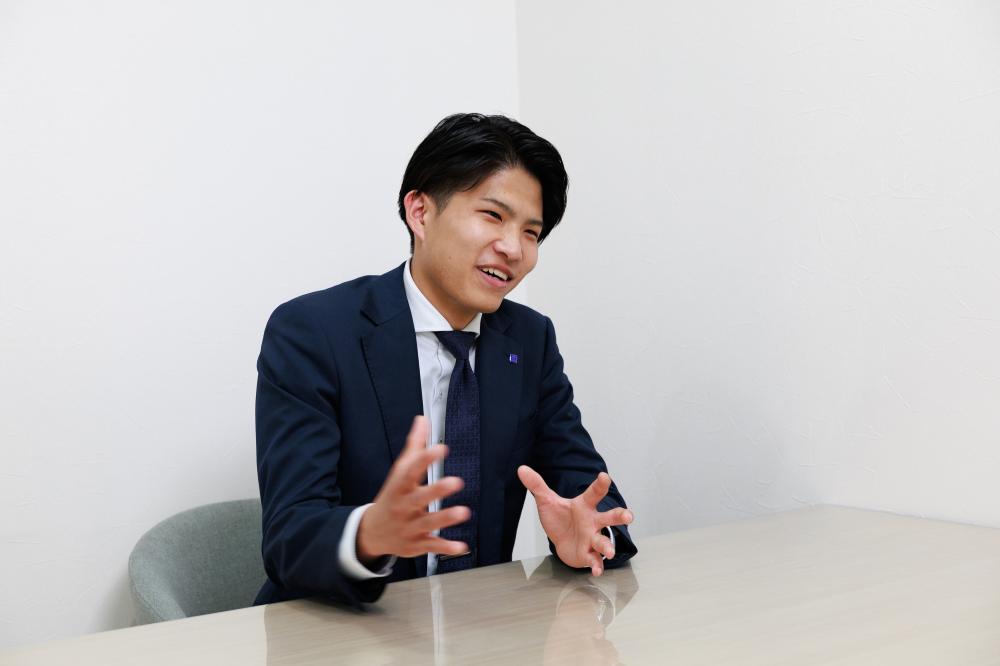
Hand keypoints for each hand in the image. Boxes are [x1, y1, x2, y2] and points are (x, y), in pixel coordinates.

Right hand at [356, 416, 469, 564]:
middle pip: (419, 498)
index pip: (410, 471)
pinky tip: (461, 546)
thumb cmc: (392, 497)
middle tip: (456, 481)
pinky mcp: (416, 544)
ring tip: (464, 512)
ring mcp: (409, 526)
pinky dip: (446, 547)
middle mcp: (404, 506)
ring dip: (445, 518)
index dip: (424, 459)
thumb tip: (422, 420)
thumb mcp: (399, 473)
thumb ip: (414, 447)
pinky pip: (432, 546)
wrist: (371, 533)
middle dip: (436, 490)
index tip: (440, 448)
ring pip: (428, 523)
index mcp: (399, 487)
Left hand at [518, 466, 633, 575]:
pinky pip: (595, 560)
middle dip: (620, 516)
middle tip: (628, 516)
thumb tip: (521, 469)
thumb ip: (537, 485)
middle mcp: (593, 521)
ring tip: (610, 552)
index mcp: (584, 506)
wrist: (562, 541)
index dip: (600, 484)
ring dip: (608, 546)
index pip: (594, 493)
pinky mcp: (588, 554)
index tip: (604, 477)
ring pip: (604, 541)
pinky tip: (597, 570)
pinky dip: (597, 565)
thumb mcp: (546, 501)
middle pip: (610, 517)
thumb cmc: (560, 518)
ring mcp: (592, 539)